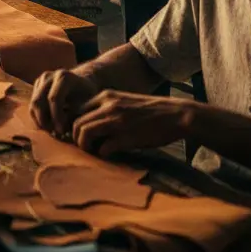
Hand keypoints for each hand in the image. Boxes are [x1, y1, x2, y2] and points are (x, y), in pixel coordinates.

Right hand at [30, 69, 100, 136]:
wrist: (81, 82)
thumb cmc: (87, 94)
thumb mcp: (87, 102)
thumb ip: (77, 113)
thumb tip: (68, 129)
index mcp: (64, 77)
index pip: (54, 98)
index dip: (56, 117)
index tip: (63, 131)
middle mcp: (49, 76)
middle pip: (39, 101)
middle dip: (45, 121)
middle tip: (55, 134)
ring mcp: (41, 80)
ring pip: (33, 104)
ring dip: (40, 121)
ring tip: (52, 131)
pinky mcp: (37, 86)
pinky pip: (32, 105)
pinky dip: (37, 118)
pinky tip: (48, 126)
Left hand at [71, 90, 192, 157]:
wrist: (176, 114)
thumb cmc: (150, 111)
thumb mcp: (123, 101)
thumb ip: (106, 108)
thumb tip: (88, 124)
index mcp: (105, 95)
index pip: (76, 109)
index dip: (74, 124)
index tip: (80, 135)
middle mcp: (107, 105)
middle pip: (76, 123)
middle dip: (77, 138)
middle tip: (86, 147)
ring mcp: (116, 120)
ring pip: (84, 133)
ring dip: (85, 147)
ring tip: (94, 152)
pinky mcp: (126, 136)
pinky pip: (103, 148)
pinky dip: (102, 154)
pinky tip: (110, 155)